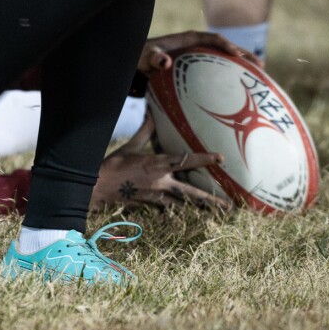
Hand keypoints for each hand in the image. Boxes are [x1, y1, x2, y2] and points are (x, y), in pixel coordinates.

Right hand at [91, 116, 231, 210]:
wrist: (99, 186)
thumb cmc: (114, 164)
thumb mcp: (130, 146)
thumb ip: (145, 131)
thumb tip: (151, 112)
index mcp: (157, 164)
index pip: (186, 160)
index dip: (204, 158)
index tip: (221, 158)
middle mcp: (160, 181)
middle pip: (191, 192)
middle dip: (211, 199)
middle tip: (230, 206)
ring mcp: (156, 195)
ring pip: (182, 204)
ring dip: (199, 208)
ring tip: (215, 214)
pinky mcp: (149, 204)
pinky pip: (167, 208)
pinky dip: (176, 212)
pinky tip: (186, 217)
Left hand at [138, 30, 261, 75]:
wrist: (135, 64)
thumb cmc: (139, 59)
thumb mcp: (144, 58)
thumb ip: (153, 59)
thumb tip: (165, 62)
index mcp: (188, 40)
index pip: (213, 39)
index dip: (227, 46)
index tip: (238, 57)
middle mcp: (196, 46)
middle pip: (225, 47)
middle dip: (243, 55)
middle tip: (260, 66)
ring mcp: (198, 57)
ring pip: (224, 59)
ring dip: (241, 66)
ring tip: (259, 77)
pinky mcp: (197, 69)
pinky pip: (217, 70)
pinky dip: (229, 76)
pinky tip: (239, 89)